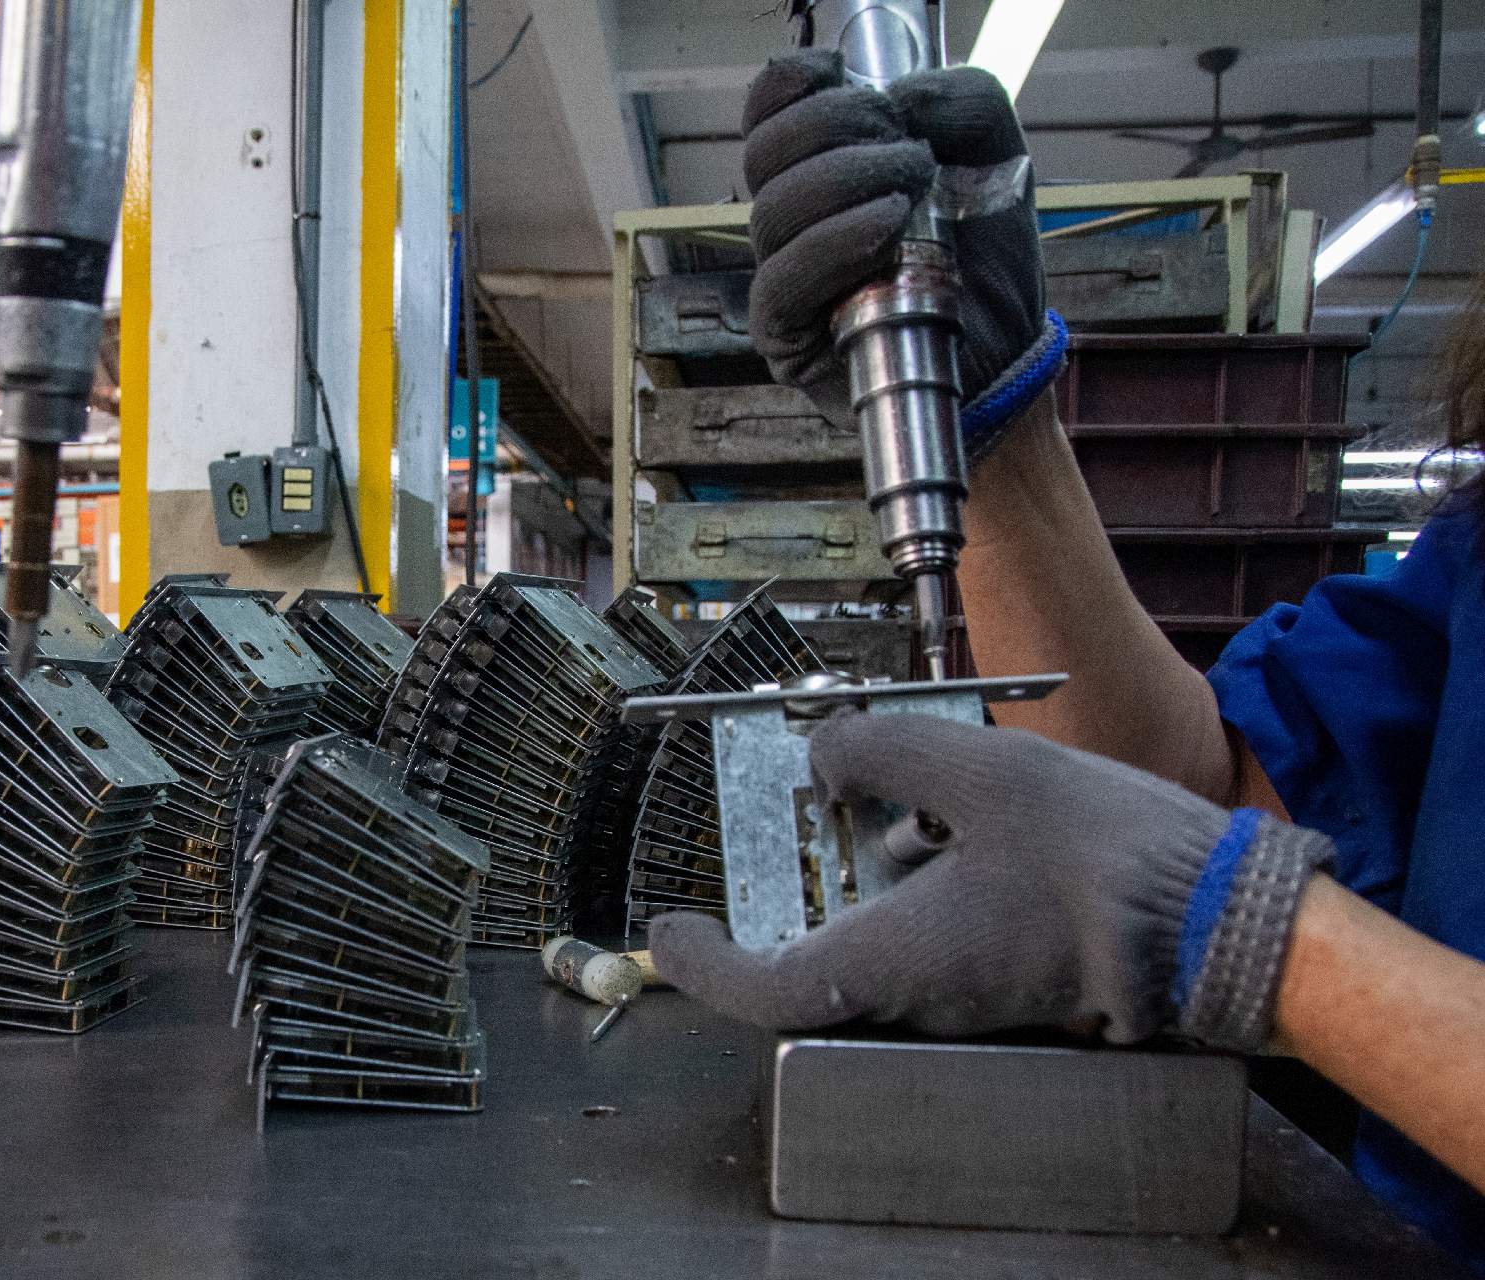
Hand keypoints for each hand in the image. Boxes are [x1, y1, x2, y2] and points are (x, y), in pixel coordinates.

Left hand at [649, 713, 1332, 1049]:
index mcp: (895, 960)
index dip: (701, 965)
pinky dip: (924, 876)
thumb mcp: (981, 771)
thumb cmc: (1109, 860)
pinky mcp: (1004, 980)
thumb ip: (884, 751)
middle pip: (816, 954)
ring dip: (873, 866)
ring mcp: (965, 997)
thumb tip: (826, 756)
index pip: (762, 990)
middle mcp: (919, 996)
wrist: (1227, 924)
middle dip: (798, 880)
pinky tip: (963, 821)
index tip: (670, 930)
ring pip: (878, 935)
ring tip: (904, 791)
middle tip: (800, 810)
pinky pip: (933, 935)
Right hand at [743, 55, 1060, 457]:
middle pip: (767, 152)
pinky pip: (782, 280)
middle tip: (910, 152)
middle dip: (839, 129)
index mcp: (818, 170)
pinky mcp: (786, 335)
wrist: (1003, 348)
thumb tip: (901, 95)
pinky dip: (835, 242)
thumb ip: (964, 102)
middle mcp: (789, 221)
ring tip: (912, 192)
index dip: (790, 84)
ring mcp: (781, 277)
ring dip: (846, 181)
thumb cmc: (984, 256)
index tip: (839, 69)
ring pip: (774, 209)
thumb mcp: (995, 156)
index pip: (766, 116)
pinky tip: (886, 228)